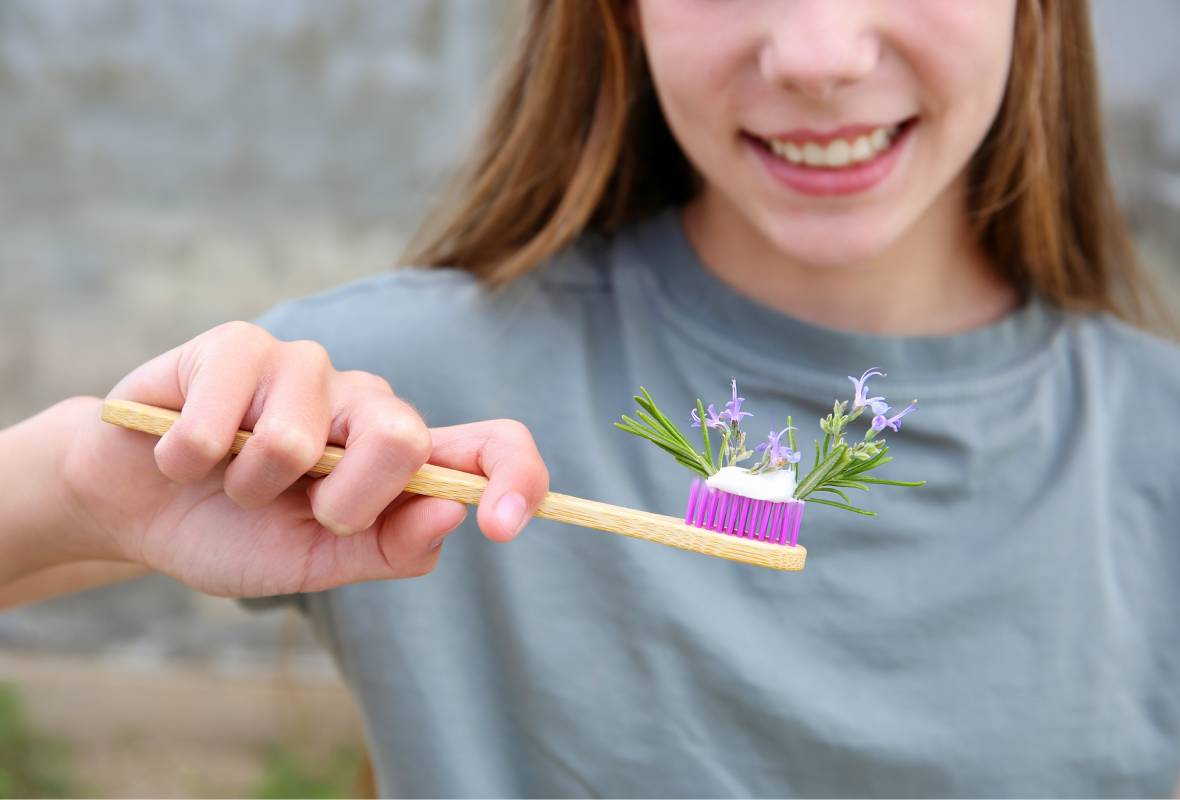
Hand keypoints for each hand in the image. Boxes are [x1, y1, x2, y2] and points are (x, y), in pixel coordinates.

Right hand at [61, 321, 548, 596]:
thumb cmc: (233, 532)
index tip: (501, 525)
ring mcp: (305, 365)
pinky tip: (181, 451)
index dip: (515, 477)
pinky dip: (189, 460)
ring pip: (298, 439)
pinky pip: (223, 419)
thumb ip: (387, 548)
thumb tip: (454, 514)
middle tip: (292, 510)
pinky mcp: (239, 344)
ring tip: (226, 478)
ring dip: (249, 488)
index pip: (489, 446)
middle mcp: (365, 401)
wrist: (136, 508)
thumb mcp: (316, 565)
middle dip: (339, 504)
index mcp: (400, 459)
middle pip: (401, 436)